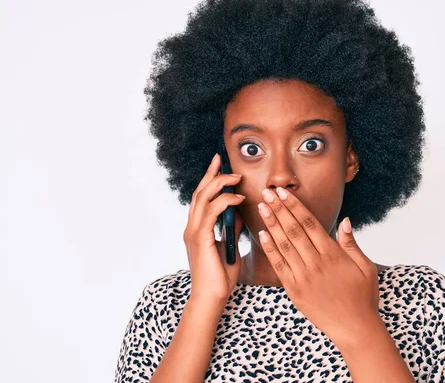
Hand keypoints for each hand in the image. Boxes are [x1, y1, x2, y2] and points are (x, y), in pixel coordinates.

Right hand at [182, 153, 245, 303]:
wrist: (212, 298)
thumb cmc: (221, 276)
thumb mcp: (231, 246)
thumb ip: (231, 228)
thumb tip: (238, 211)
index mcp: (197, 229)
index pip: (202, 197)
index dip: (209, 178)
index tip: (218, 163)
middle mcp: (192, 228)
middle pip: (199, 192)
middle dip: (211, 174)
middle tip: (222, 160)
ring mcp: (194, 232)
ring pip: (203, 198)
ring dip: (220, 184)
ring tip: (236, 178)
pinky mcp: (200, 239)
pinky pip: (211, 213)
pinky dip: (225, 202)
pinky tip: (239, 199)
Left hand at [256, 187, 380, 346]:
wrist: (355, 329)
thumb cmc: (363, 297)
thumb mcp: (365, 267)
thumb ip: (351, 243)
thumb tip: (345, 220)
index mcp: (333, 254)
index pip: (309, 223)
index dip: (294, 205)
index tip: (283, 192)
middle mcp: (316, 263)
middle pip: (293, 229)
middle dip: (279, 209)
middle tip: (267, 192)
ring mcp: (303, 277)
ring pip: (284, 245)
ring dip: (271, 224)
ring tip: (262, 207)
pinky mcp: (295, 291)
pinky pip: (279, 266)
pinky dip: (270, 250)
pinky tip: (262, 235)